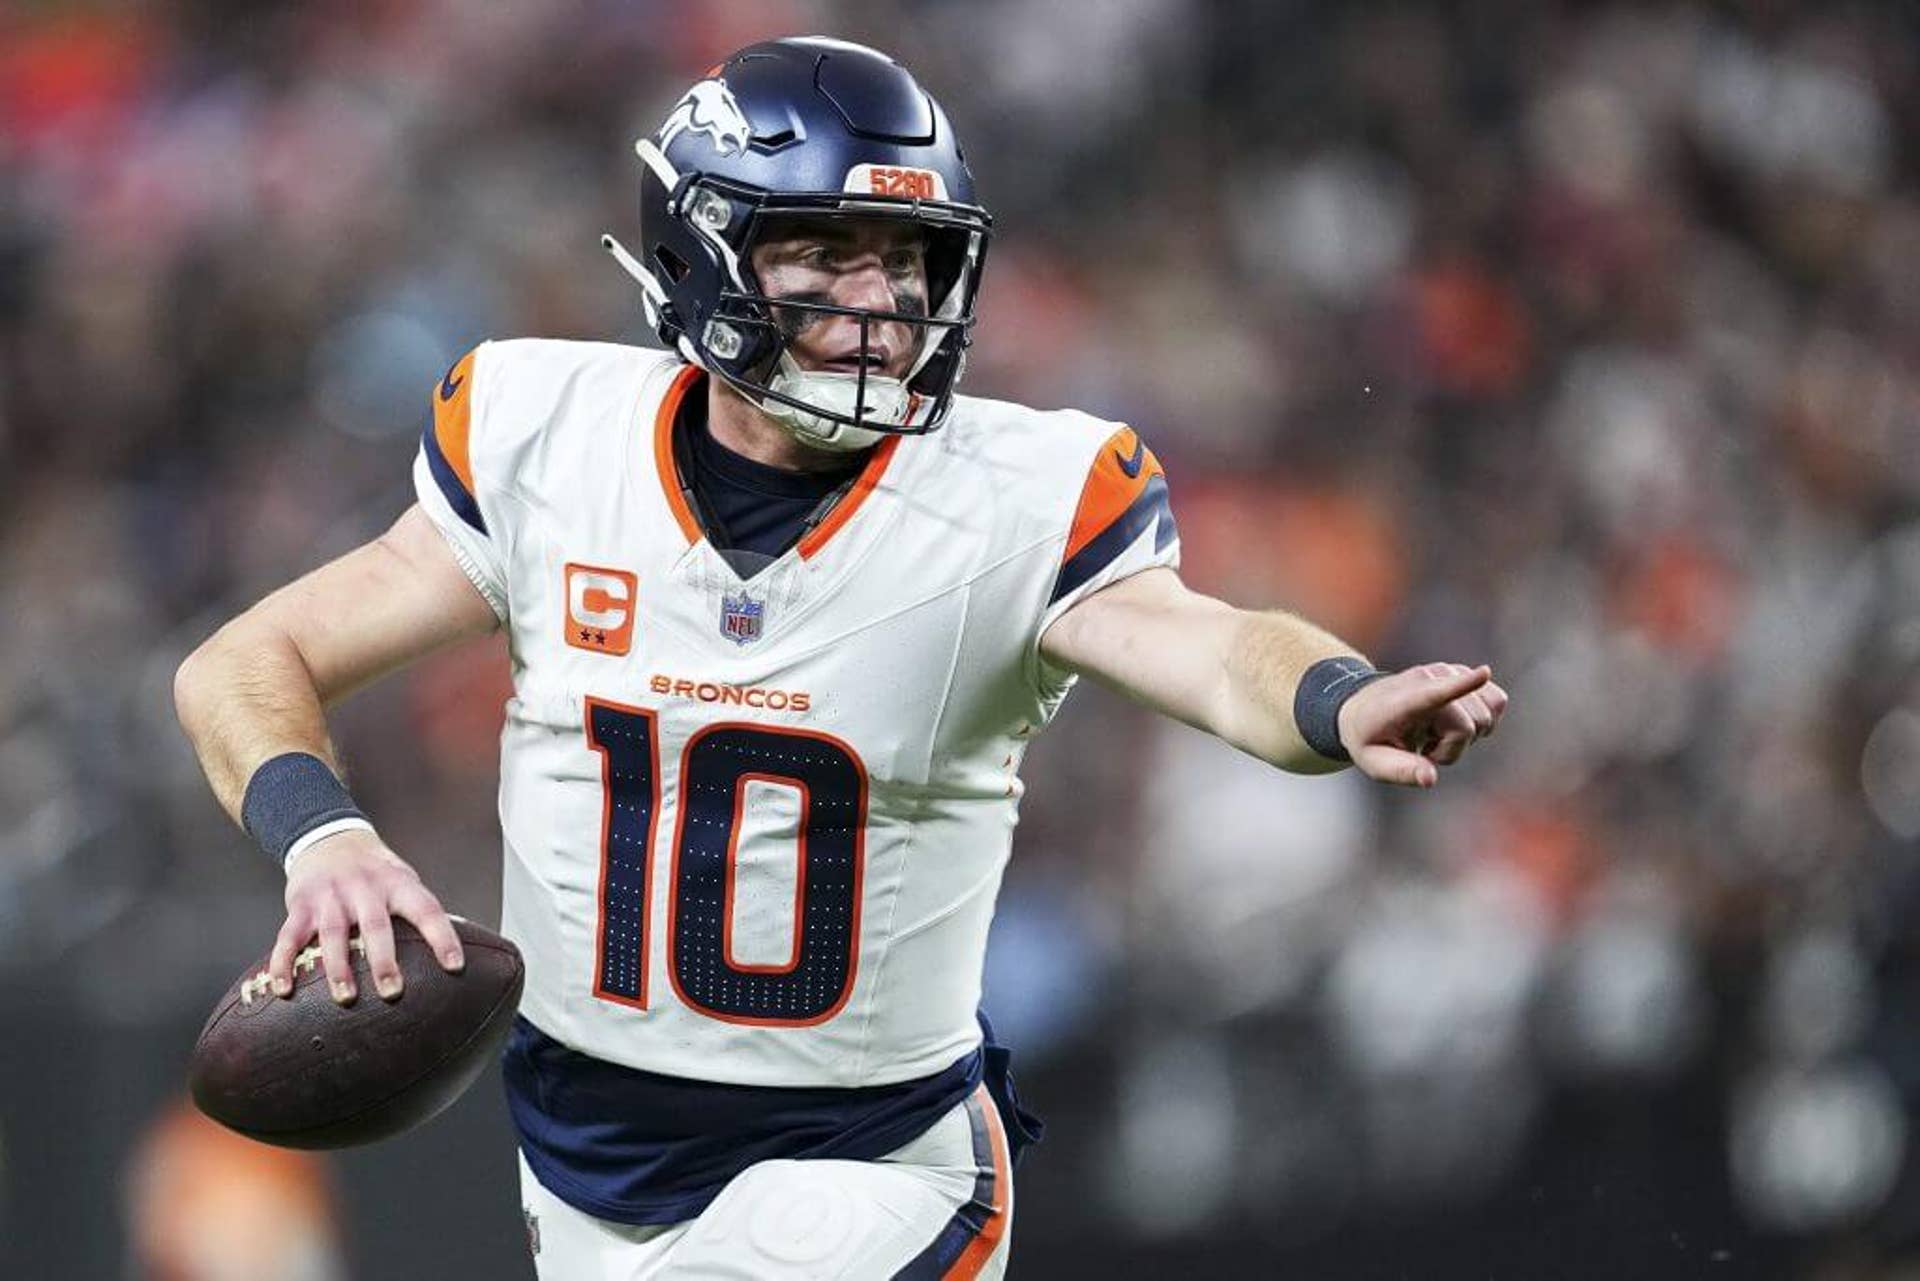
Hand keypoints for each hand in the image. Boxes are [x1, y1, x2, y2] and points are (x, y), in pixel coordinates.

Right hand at [270, 829, 464, 1003]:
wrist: (328, 837)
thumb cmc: (376, 872)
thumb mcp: (402, 880)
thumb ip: (419, 913)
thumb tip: (456, 954)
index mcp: (398, 884)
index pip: (427, 910)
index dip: (442, 937)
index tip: (454, 966)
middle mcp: (365, 889)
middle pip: (376, 926)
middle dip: (384, 960)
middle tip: (392, 992)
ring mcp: (331, 897)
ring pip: (334, 935)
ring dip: (339, 968)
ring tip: (346, 998)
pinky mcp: (301, 905)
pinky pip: (289, 937)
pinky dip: (283, 963)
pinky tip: (283, 990)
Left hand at [1337, 662, 1507, 787]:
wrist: (1363, 708)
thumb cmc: (1370, 738)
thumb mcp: (1375, 763)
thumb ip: (1402, 771)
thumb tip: (1430, 779)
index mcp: (1404, 701)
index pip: (1435, 693)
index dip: (1461, 685)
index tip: (1484, 673)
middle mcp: (1429, 679)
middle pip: (1468, 727)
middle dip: (1452, 750)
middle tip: (1422, 747)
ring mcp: (1448, 671)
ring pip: (1486, 717)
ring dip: (1465, 736)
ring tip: (1434, 732)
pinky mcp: (1462, 672)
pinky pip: (1496, 701)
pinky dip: (1483, 720)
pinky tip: (1453, 723)